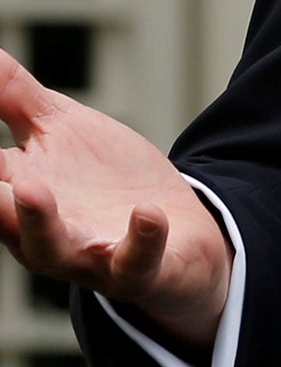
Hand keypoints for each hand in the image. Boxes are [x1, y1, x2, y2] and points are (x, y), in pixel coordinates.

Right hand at [0, 47, 229, 356]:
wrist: (177, 232)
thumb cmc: (105, 181)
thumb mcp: (62, 131)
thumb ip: (16, 100)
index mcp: (15, 196)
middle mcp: (40, 231)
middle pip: (2, 215)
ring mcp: (87, 253)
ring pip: (50, 247)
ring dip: (38, 219)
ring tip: (31, 187)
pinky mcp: (138, 267)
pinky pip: (135, 261)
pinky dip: (142, 238)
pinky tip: (147, 213)